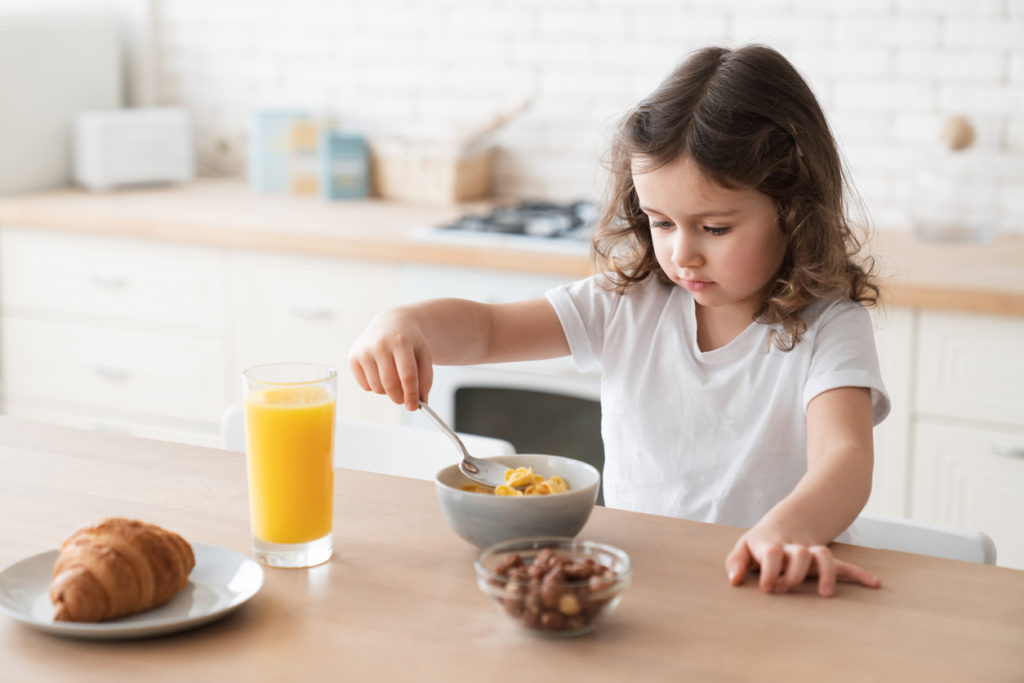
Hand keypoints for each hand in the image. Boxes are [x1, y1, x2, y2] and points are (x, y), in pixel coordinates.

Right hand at [348, 309, 432, 411]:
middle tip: (405, 400)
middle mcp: (379, 344)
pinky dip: (375, 387)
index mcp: (401, 342)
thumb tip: (421, 401)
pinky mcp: (353, 357)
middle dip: (399, 398)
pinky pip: (365, 386)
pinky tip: (381, 373)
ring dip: (388, 392)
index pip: (407, 375)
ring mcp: (364, 351)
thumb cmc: (410, 342)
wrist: (391, 323)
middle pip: (390, 384)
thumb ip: (426, 378)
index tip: (414, 407)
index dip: (411, 394)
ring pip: (377, 388)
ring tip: (394, 378)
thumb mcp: (424, 354)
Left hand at [724, 528, 880, 596]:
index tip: (769, 587)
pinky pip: (843, 565)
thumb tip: (735, 581)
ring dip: (827, 573)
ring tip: (826, 594)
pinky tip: (874, 584)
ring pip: (824, 556)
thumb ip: (736, 562)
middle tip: (788, 586)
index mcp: (772, 545)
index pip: (773, 554)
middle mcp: (793, 548)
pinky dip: (859, 574)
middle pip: (801, 554)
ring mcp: (810, 554)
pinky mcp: (823, 561)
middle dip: (796, 573)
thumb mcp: (744, 548)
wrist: (786, 524)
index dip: (772, 570)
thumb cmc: (760, 544)